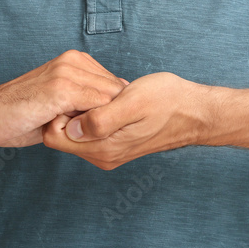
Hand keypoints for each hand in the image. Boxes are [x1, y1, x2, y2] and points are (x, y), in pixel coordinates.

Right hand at [0, 49, 128, 147]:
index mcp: (76, 59)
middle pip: (117, 93)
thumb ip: (87, 98)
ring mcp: (67, 72)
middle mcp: (74, 60)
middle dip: (109, 116)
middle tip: (82, 132)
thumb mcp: (61, 102)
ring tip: (72, 130)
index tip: (92, 127)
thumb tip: (120, 105)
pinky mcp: (61, 89)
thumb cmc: (23, 113)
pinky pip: (97, 109)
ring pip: (111, 101)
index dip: (111, 111)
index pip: (117, 86)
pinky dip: (91, 126)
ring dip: (99, 122)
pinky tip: (68, 132)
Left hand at [42, 71, 214, 168]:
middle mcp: (102, 156)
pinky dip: (92, 116)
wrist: (194, 113)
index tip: (78, 93)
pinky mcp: (114, 146)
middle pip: (61, 136)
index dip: (59, 110)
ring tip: (105, 96)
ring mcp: (108, 153)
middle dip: (69, 111)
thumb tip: (72, 126)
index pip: (54, 136)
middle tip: (91, 91)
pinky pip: (89, 133)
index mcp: (103, 148)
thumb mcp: (133, 102)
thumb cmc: (167, 101)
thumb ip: (100, 119)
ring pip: (75, 134)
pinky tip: (110, 102)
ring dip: (81, 112)